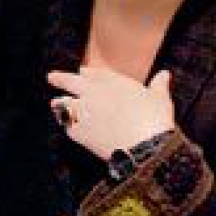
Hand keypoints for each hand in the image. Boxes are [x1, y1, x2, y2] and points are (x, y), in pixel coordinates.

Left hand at [47, 67, 174, 159]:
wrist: (144, 145)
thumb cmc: (154, 119)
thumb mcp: (159, 98)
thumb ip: (159, 85)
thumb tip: (164, 74)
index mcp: (112, 82)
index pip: (94, 73)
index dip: (87, 72)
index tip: (82, 71)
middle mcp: (93, 93)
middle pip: (70, 82)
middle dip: (60, 79)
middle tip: (51, 77)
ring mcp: (83, 112)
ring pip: (63, 104)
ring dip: (59, 104)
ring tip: (54, 103)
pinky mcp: (79, 132)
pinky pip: (67, 127)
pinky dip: (67, 126)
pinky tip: (66, 127)